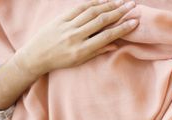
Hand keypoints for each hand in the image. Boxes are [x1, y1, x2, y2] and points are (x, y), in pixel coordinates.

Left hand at [14, 0, 137, 76]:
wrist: (36, 56)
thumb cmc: (60, 61)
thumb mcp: (79, 61)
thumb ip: (97, 51)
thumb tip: (114, 44)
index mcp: (82, 50)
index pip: (106, 36)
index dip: (122, 28)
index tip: (135, 21)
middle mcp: (75, 36)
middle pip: (101, 21)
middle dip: (119, 12)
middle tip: (132, 5)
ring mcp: (67, 26)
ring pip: (91, 12)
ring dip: (108, 5)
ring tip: (121, 1)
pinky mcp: (61, 18)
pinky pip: (79, 8)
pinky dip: (92, 3)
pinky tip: (103, 1)